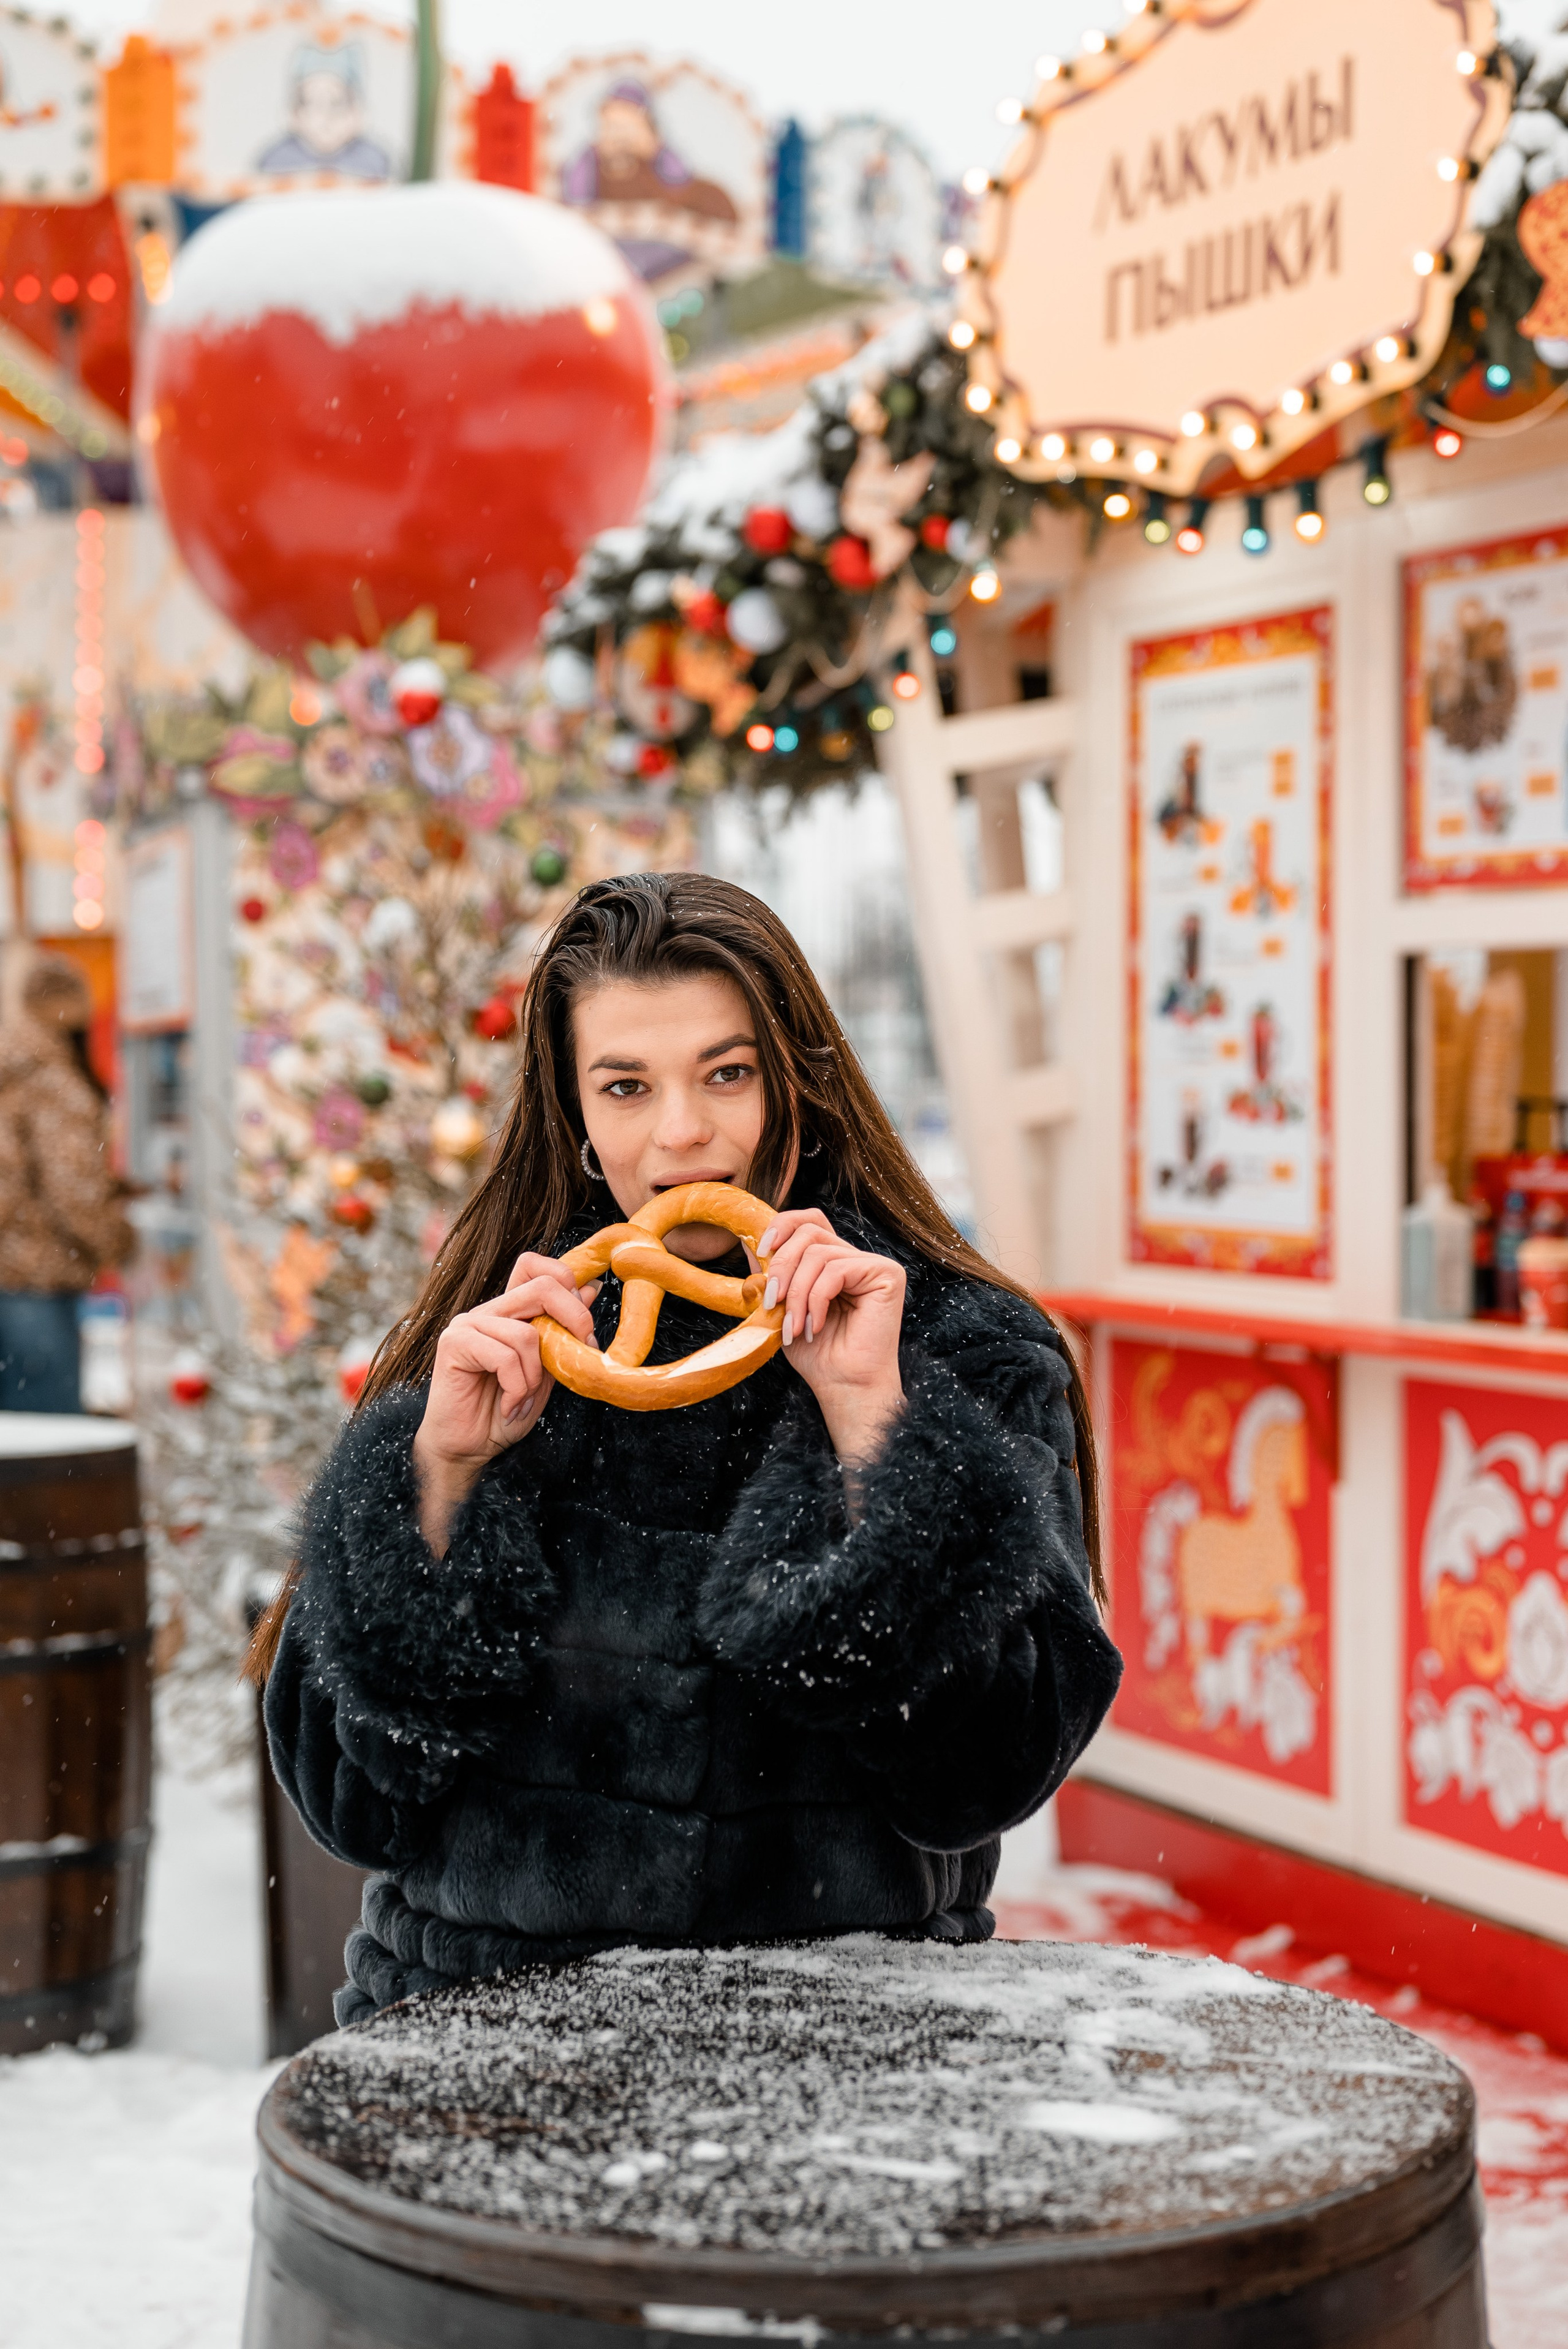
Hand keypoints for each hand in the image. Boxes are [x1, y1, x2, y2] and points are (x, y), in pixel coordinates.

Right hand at [413, 1253, 597, 1552]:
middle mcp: (489, 1311)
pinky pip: (504, 1356)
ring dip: (536, 1376)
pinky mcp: (453, 1343)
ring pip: (527, 1332)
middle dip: (574, 1320)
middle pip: (542, 1286)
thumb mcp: (548, 1371)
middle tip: (578, 1353)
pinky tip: (509, 1405)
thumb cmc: (506, 1412)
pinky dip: (517, 1387)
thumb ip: (563, 1333)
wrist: (469, 1449)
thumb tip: (592, 1288)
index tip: (584, 1325)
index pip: (535, 1266)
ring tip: (524, 1398)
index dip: (567, 1281)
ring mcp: (469, 1323)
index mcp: (511, 1312)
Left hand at [755, 1209, 904, 1463]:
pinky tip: (816, 1326)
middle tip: (772, 1303)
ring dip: (796, 1293)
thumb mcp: (781, 1309)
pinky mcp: (887, 1274)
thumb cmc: (817, 1355)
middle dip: (782, 1266)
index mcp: (833, 1261)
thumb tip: (748, 1246)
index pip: (809, 1221)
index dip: (782, 1226)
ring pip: (818, 1252)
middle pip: (810, 1231)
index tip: (761, 1252)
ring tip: (795, 1326)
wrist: (844, 1386)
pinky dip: (817, 1299)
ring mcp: (873, 1264)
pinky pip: (836, 1269)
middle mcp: (855, 1258)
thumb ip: (770, 1277)